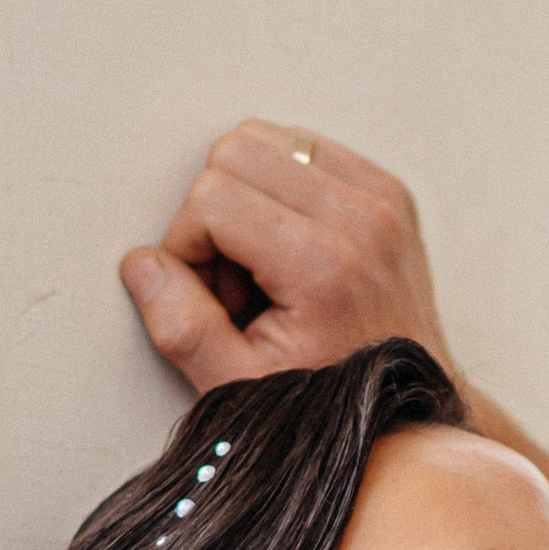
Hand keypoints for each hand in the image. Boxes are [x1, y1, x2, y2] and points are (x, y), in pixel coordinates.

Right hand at [121, 120, 452, 391]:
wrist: (407, 410)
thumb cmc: (329, 403)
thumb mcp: (238, 386)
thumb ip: (182, 327)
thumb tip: (141, 264)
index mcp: (325, 265)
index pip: (212, 198)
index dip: (187, 246)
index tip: (212, 298)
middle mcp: (362, 219)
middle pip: (236, 151)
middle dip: (214, 213)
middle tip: (236, 282)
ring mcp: (383, 199)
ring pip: (269, 139)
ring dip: (246, 195)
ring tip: (263, 266)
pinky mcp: (390, 192)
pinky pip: (306, 149)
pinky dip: (282, 188)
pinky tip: (288, 248)